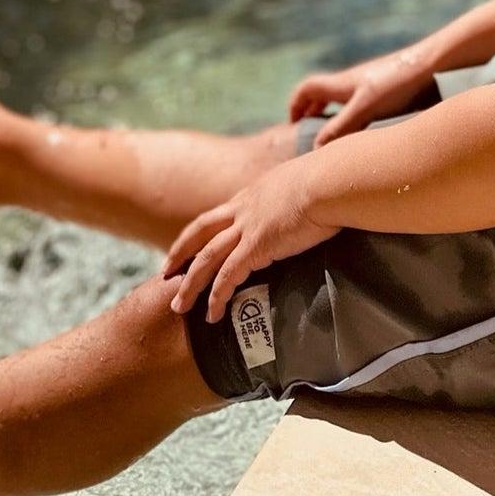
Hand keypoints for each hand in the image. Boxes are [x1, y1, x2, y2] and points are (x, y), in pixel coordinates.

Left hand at [164, 159, 339, 323]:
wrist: (328, 181)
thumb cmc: (327, 181)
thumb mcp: (303, 183)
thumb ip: (296, 196)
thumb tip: (309, 203)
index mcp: (252, 194)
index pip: (218, 215)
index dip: (201, 232)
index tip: (189, 246)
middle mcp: (242, 208)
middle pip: (199, 231)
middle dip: (180, 253)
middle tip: (166, 273)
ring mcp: (246, 227)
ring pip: (206, 258)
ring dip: (190, 284)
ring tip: (179, 307)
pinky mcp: (256, 246)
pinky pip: (228, 276)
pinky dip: (217, 296)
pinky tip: (213, 314)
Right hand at [287, 45, 435, 147]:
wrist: (435, 64)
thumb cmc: (399, 83)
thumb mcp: (366, 108)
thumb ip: (340, 127)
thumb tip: (315, 147)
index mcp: (342, 83)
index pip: (306, 89)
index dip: (295, 106)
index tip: (293, 127)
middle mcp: (354, 81)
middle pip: (323, 94)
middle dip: (313, 113)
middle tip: (312, 136)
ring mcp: (372, 84)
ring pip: (344, 100)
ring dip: (336, 116)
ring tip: (341, 140)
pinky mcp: (390, 90)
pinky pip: (364, 104)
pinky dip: (358, 118)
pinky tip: (372, 135)